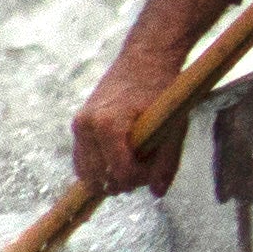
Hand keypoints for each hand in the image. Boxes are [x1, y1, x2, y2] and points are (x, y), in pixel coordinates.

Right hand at [68, 0, 226, 192]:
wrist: (146, 58)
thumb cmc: (162, 90)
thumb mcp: (173, 127)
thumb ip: (166, 162)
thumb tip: (158, 193)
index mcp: (108, 125)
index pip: (119, 173)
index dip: (140, 178)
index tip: (155, 166)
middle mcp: (87, 126)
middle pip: (98, 179)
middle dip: (124, 181)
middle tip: (146, 164)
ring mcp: (79, 125)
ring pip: (86, 174)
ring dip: (111, 176)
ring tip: (135, 159)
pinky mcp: (79, 125)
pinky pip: (82, 161)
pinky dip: (100, 167)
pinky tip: (122, 156)